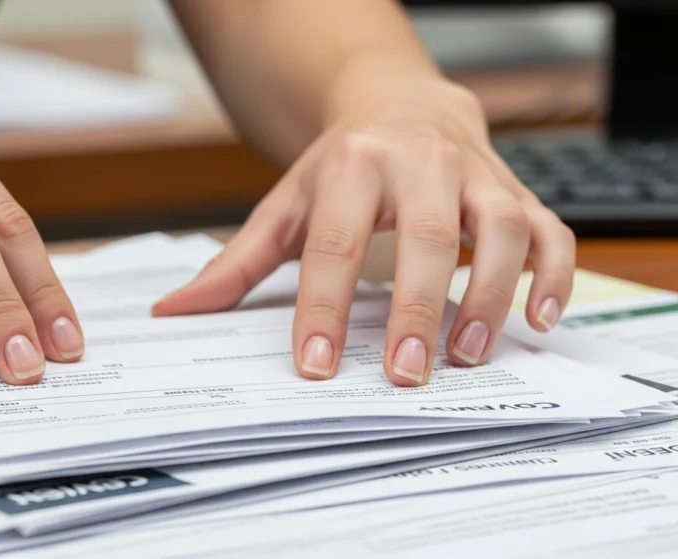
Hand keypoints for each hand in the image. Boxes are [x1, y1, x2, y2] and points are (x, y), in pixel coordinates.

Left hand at [153, 69, 574, 385]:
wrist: (403, 104)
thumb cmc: (342, 165)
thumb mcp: (285, 205)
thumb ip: (236, 262)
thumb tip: (175, 309)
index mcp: (351, 165)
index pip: (332, 242)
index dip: (322, 306)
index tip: (314, 365)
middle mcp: (419, 163)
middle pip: (422, 236)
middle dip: (415, 307)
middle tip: (405, 373)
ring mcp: (475, 176)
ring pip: (499, 230)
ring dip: (491, 294)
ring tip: (469, 353)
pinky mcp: (516, 190)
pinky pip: (551, 229)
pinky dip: (555, 274)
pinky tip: (541, 318)